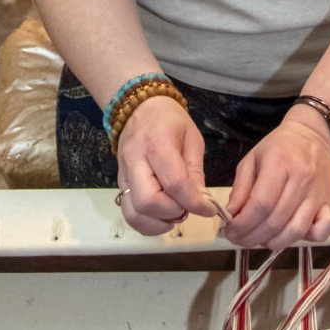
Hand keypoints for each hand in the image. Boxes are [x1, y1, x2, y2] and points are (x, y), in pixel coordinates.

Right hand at [115, 97, 213, 236]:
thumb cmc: (170, 120)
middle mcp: (135, 161)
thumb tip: (201, 202)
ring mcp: (124, 174)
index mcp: (157, 143)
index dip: (194, 202)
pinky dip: (147, 222)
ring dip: (158, 222)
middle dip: (173, 213)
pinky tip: (162, 216)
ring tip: (175, 213)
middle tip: (188, 208)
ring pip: (134, 213)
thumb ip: (195, 172)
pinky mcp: (120, 184)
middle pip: (148, 202)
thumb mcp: (192, 139)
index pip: (174, 183)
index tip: (209, 210)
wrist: (138, 107)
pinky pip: (129, 213)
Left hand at [223, 109, 329, 249]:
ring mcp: (317, 193)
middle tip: (238, 239)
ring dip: (273, 243)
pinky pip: (323, 229)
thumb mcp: (252, 159)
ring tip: (258, 240)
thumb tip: (231, 215)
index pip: (260, 205)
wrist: (315, 136)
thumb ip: (241, 188)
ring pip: (295, 230)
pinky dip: (307, 239)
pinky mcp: (329, 202)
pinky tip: (289, 235)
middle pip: (275, 221)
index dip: (242, 224)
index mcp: (280, 165)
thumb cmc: (280, 147)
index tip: (229, 231)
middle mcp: (301, 180)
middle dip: (251, 237)